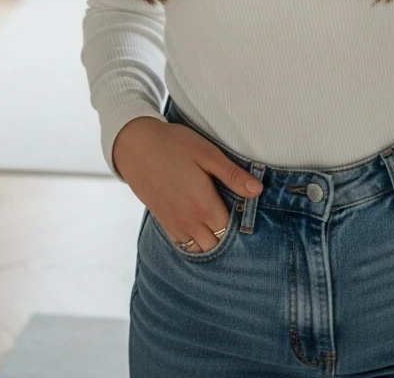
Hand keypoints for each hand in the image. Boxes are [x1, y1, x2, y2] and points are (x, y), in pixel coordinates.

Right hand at [113, 116, 262, 252]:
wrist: (135, 146)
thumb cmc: (174, 145)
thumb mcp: (207, 153)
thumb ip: (233, 175)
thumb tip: (258, 190)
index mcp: (204, 205)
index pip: (230, 229)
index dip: (240, 221)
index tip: (243, 207)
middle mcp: (189, 221)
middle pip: (216, 244)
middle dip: (226, 235)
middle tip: (232, 213)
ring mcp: (174, 224)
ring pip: (199, 249)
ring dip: (210, 240)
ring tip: (217, 221)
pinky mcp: (163, 221)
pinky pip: (182, 244)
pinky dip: (194, 241)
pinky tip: (199, 225)